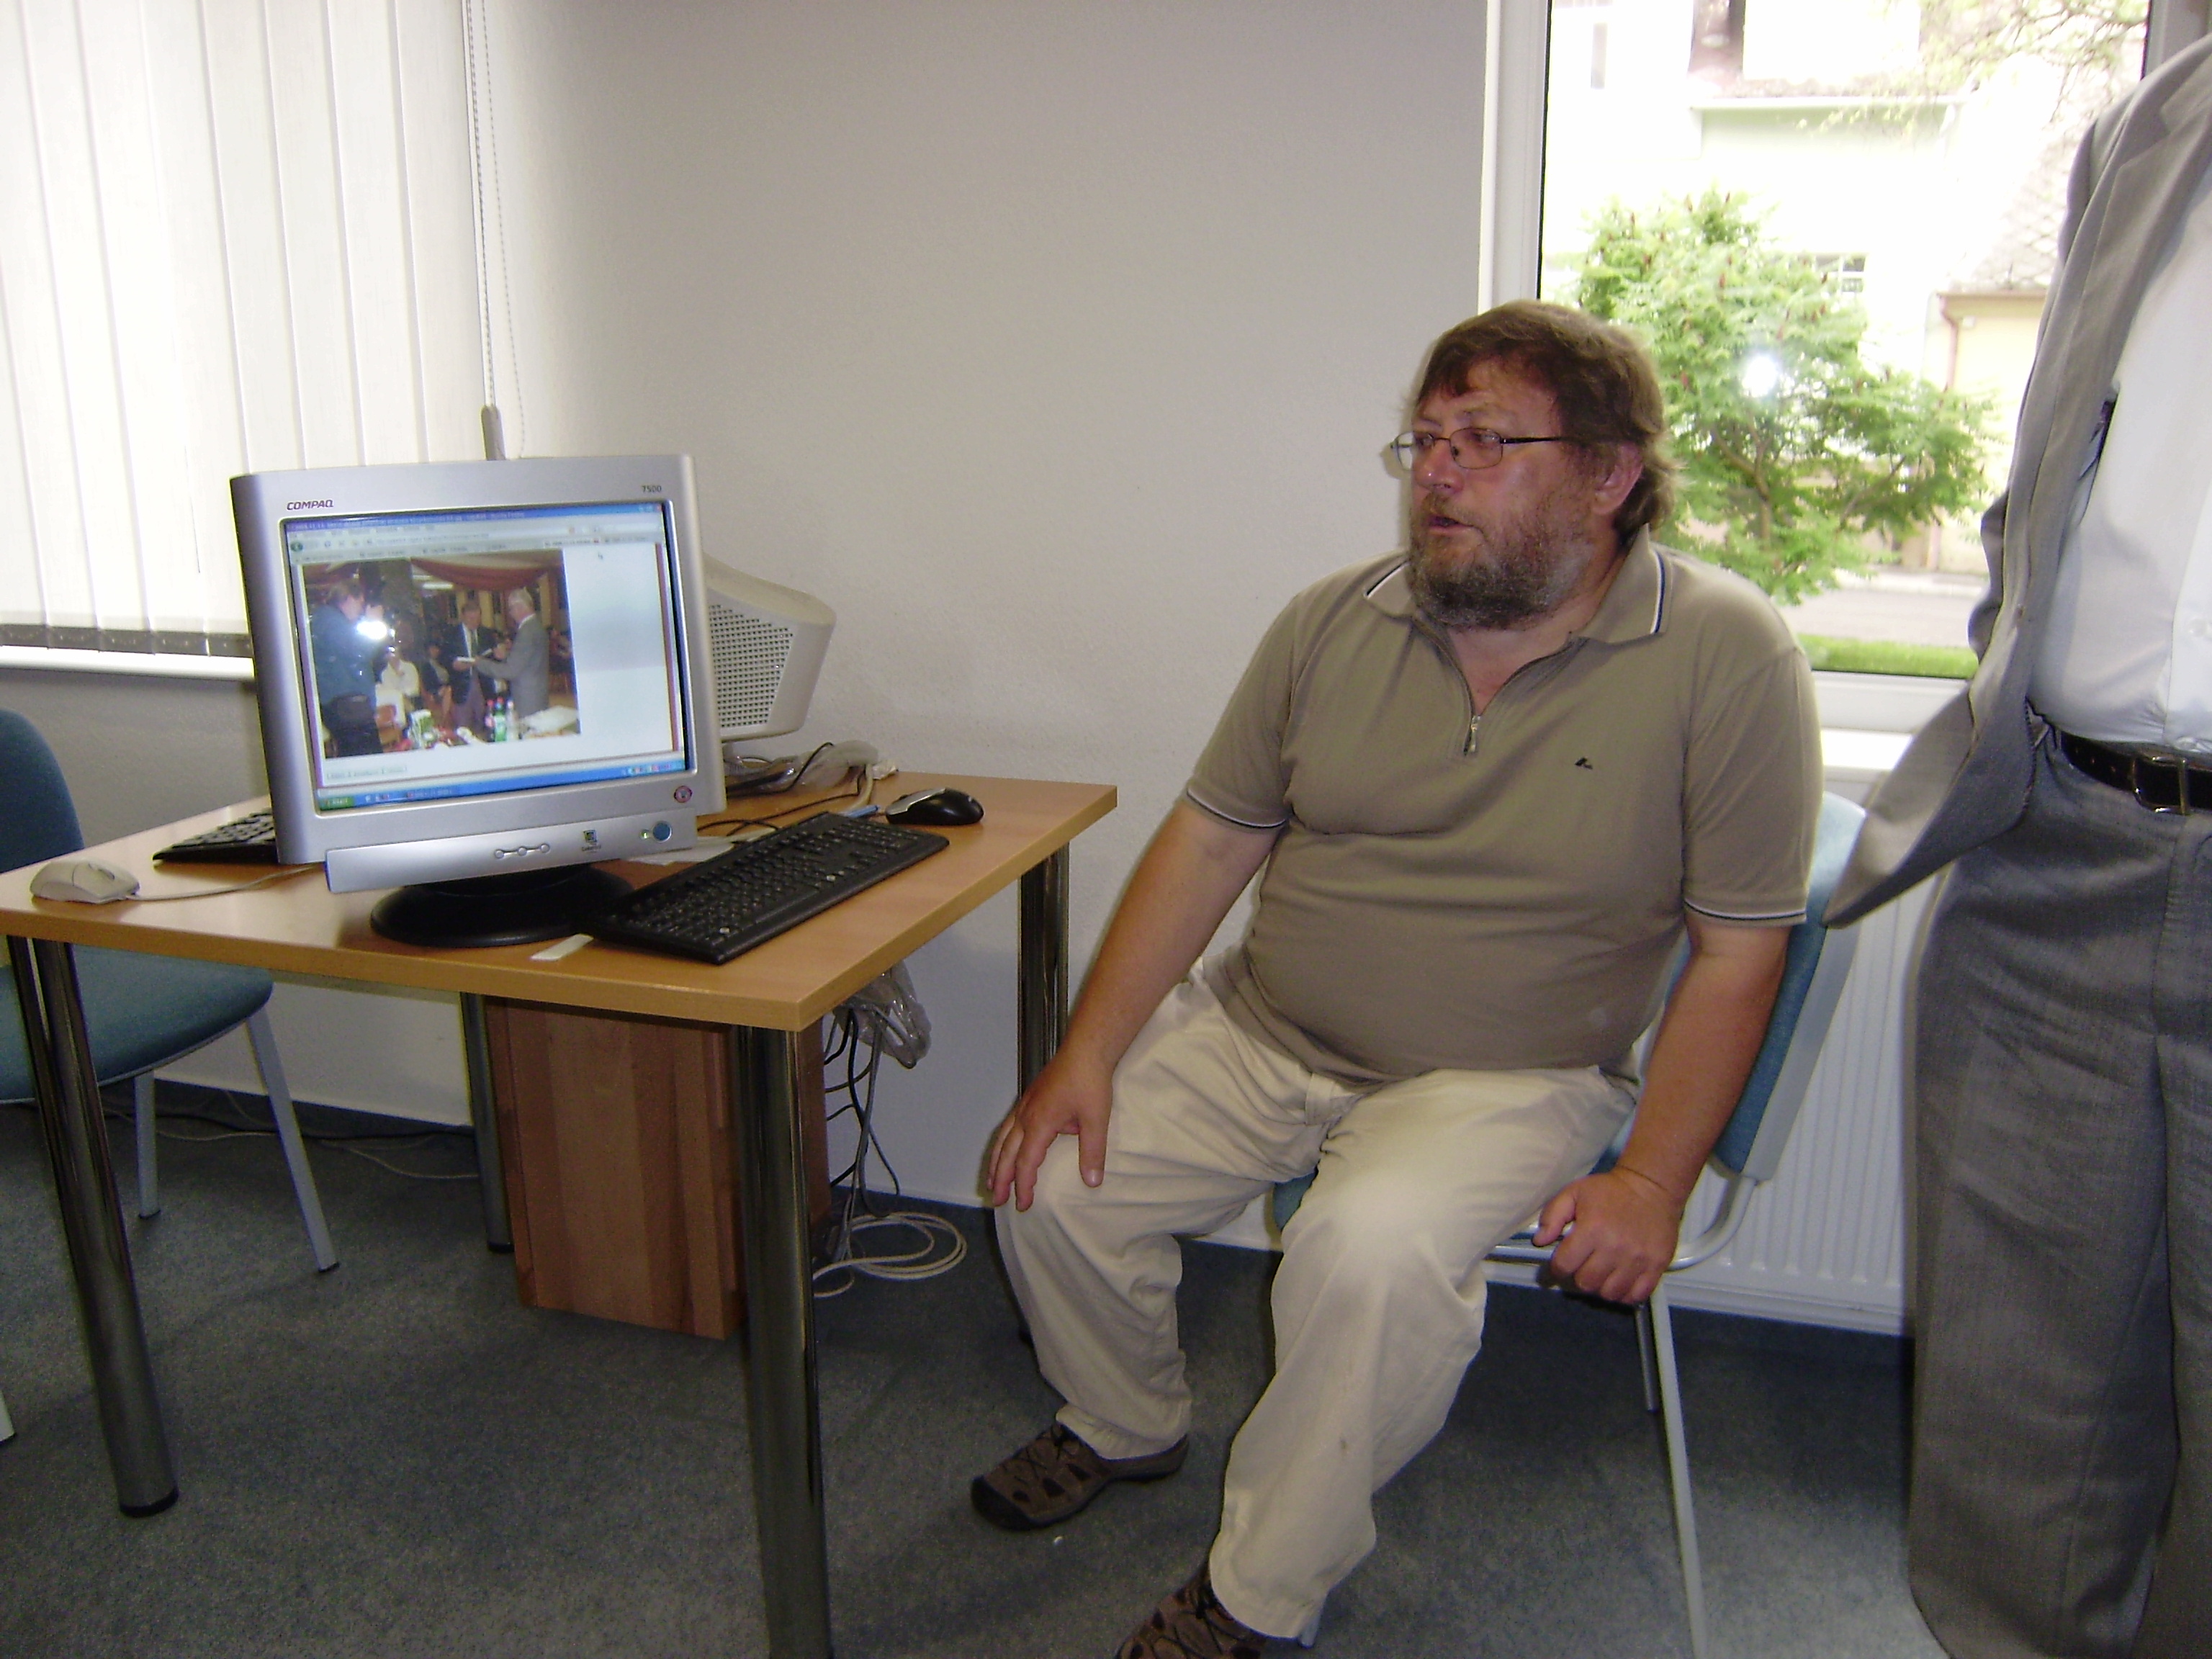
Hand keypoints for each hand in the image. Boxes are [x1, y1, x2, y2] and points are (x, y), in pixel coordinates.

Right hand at [986, 1049, 1113, 1211]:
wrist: (1086, 1049)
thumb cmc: (1090, 1081)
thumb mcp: (1096, 1120)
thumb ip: (1092, 1152)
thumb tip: (1092, 1182)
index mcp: (1040, 1123)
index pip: (1026, 1163)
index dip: (1023, 1186)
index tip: (1023, 1204)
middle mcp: (1026, 1116)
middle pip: (1006, 1153)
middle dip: (1001, 1179)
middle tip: (996, 1201)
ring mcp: (1025, 1106)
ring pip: (1003, 1138)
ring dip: (996, 1162)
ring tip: (991, 1180)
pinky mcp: (1030, 1098)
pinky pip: (1009, 1126)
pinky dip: (1002, 1143)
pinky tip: (1005, 1147)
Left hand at [1531, 1167, 1682, 1304]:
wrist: (1651, 1187)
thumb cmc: (1609, 1191)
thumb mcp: (1573, 1193)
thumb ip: (1552, 1216)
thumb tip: (1540, 1241)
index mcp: (1592, 1230)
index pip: (1564, 1266)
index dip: (1558, 1267)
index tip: (1562, 1263)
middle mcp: (1614, 1248)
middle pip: (1586, 1283)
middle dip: (1579, 1276)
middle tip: (1584, 1265)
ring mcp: (1637, 1260)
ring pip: (1609, 1294)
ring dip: (1601, 1286)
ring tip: (1602, 1273)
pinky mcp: (1656, 1266)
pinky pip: (1635, 1296)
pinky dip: (1624, 1294)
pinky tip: (1620, 1280)